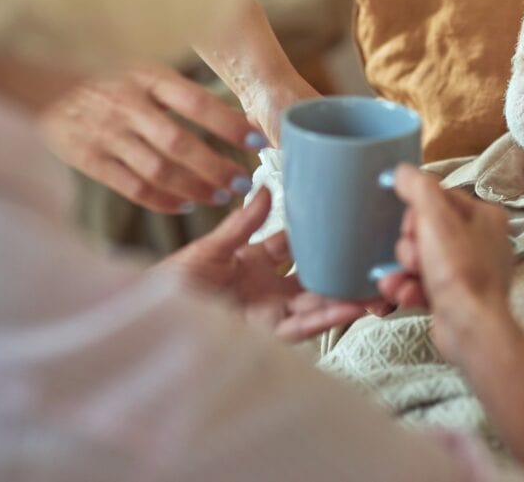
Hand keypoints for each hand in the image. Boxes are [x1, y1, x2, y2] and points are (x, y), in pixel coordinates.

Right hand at [39, 63, 264, 212]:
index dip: (230, 125)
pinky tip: (185, 204)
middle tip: (243, 182)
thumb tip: (228, 109)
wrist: (32, 77)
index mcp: (145, 77)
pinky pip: (132, 187)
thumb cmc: (100, 71)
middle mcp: (128, 106)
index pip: (198, 103)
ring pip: (160, 171)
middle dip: (218, 168)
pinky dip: (162, 200)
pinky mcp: (89, 159)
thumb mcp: (137, 63)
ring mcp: (107, 134)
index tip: (257, 141)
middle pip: (182, 145)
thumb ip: (174, 86)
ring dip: (195, 188)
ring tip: (220, 197)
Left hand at [164, 187, 367, 340]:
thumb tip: (266, 189)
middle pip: (315, 275)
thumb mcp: (208, 248)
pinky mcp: (267, 335)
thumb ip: (242, 224)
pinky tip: (352, 305)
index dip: (319, 233)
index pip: (295, 245)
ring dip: (348, 294)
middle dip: (343, 267)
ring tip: (377, 284)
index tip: (344, 216)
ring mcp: (270, 312)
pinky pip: (304, 326)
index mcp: (253, 262)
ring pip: (318, 302)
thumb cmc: (169, 284)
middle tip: (373, 254)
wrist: (146, 319)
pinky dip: (329, 316)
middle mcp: (267, 289)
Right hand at [378, 164, 514, 360]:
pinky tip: (405, 294)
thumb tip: (404, 171)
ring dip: (403, 269)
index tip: (411, 226)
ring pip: (420, 257)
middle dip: (409, 246)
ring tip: (404, 279)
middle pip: (425, 229)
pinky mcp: (454, 294)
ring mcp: (467, 269)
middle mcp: (480, 240)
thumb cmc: (462, 274)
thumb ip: (419, 189)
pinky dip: (409, 288)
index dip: (416, 213)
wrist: (470, 328)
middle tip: (413, 257)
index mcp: (483, 216)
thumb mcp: (436, 220)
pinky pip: (421, 282)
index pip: (438, 198)